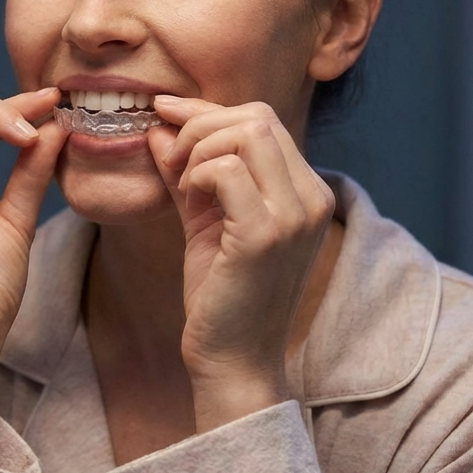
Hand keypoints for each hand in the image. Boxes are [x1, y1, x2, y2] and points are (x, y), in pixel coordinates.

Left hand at [147, 99, 335, 430]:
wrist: (231, 360)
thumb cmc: (220, 293)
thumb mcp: (204, 218)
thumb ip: (188, 171)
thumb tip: (160, 124)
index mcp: (306, 192)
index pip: (262, 119)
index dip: (208, 112)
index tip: (165, 115)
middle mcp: (313, 198)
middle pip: (257, 117)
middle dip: (201, 126)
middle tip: (171, 161)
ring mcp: (295, 215)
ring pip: (246, 133)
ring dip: (198, 150)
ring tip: (181, 185)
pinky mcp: (267, 234)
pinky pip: (226, 170)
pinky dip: (197, 174)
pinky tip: (188, 201)